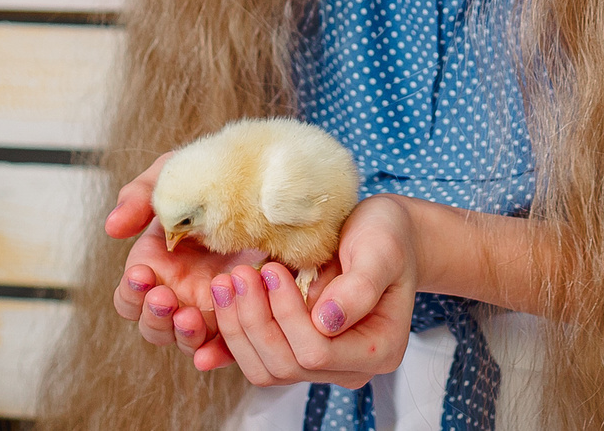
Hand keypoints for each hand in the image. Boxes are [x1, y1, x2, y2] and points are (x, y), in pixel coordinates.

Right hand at [107, 153, 259, 368]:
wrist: (267, 179)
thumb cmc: (213, 177)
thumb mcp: (174, 177)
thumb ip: (141, 197)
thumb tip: (112, 227)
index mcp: (155, 266)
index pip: (129, 296)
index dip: (130, 291)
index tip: (141, 275)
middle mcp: (179, 293)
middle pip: (153, 325)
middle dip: (155, 316)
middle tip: (166, 297)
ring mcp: (210, 307)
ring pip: (186, 340)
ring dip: (183, 335)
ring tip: (191, 316)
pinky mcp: (241, 314)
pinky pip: (226, 346)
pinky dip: (216, 355)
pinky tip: (211, 355)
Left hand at [209, 195, 418, 390]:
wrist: (384, 235)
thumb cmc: (388, 237)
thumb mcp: (381, 251)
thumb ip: (360, 286)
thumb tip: (327, 321)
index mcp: (379, 349)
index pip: (318, 352)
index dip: (287, 315)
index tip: (272, 270)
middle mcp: (349, 367)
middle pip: (287, 365)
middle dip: (255, 321)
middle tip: (238, 275)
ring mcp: (323, 365)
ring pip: (266, 369)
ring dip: (238, 329)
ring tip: (225, 284)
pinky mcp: (298, 351)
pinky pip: (259, 360)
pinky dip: (233, 341)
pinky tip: (216, 317)